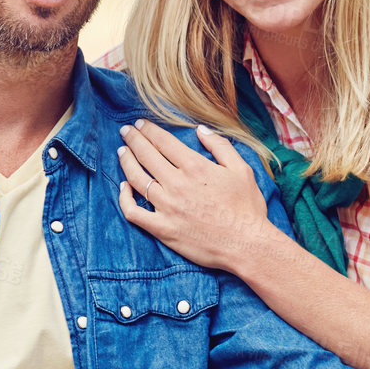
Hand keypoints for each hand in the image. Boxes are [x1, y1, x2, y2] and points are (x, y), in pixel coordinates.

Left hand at [117, 120, 272, 271]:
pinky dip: (124, 198)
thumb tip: (200, 130)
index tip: (140, 123)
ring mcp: (167, 207)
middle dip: (133, 139)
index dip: (148, 130)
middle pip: (146, 155)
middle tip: (125, 131)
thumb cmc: (247, 208)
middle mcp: (177, 184)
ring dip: (126, 162)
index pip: (163, 141)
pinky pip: (134, 212)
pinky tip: (123, 187)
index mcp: (195, 167)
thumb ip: (220, 146)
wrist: (246, 245)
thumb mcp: (241, 169)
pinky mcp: (162, 229)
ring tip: (122, 152)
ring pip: (136, 179)